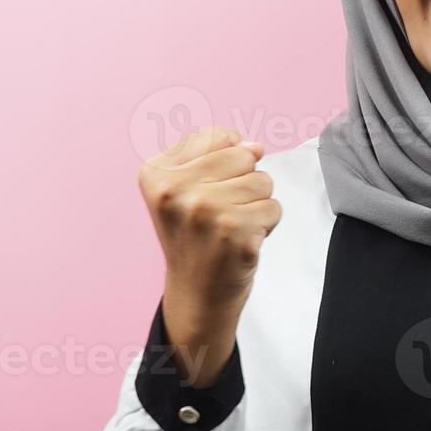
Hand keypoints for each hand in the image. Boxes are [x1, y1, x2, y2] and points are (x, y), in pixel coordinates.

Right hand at [138, 126, 281, 355]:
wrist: (196, 293)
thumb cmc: (195, 236)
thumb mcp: (182, 189)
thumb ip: (216, 155)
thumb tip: (256, 147)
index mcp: (156, 173)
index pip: (221, 137)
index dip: (227, 162)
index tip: (207, 190)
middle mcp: (176, 191)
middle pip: (246, 157)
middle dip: (245, 182)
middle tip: (222, 213)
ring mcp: (205, 214)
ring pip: (264, 181)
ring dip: (257, 204)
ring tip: (232, 227)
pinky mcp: (234, 235)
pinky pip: (274, 208)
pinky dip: (267, 225)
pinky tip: (242, 242)